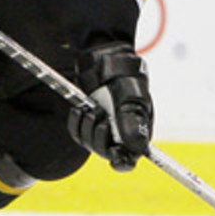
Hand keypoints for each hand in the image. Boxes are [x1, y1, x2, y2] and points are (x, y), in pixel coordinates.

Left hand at [67, 44, 152, 171]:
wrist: (102, 53)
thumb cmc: (123, 70)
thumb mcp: (130, 93)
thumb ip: (132, 121)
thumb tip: (136, 148)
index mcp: (138, 127)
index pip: (130, 157)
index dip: (123, 161)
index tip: (115, 158)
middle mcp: (120, 130)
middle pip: (107, 153)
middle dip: (100, 138)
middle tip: (100, 116)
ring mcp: (103, 125)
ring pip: (90, 144)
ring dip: (87, 128)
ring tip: (92, 108)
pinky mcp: (87, 118)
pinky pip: (77, 133)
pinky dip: (76, 123)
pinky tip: (80, 109)